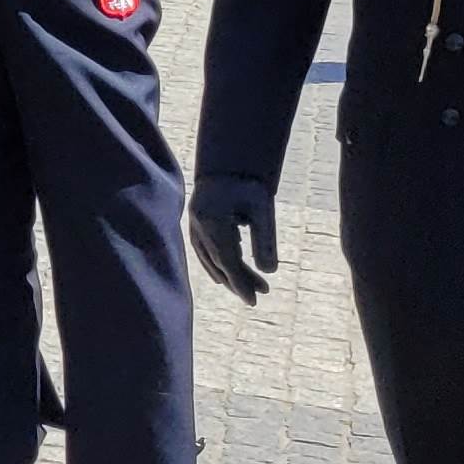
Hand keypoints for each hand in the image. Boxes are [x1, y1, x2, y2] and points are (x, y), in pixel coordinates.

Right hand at [186, 175, 277, 305]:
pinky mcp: (195, 224)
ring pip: (209, 259)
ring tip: (251, 288)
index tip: (253, 300)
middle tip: (259, 296)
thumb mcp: (263, 209)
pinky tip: (229, 272)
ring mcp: (193, 224)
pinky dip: (217, 264)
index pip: (227, 261)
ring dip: (229, 275)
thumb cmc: (247, 184)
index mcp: (212, 221)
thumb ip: (266, 239)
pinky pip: (204, 251)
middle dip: (238, 282)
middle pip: (218, 263)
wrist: (226, 163)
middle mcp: (198, 226)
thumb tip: (270, 272)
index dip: (240, 283)